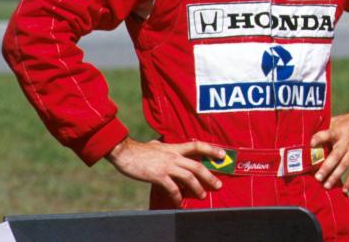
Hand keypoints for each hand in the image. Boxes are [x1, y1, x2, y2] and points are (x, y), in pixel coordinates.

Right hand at [105, 137, 224, 205]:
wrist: (125, 152)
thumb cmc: (139, 150)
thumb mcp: (156, 145)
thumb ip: (164, 147)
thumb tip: (165, 146)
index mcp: (174, 148)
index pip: (197, 146)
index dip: (211, 149)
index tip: (223, 155)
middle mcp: (174, 156)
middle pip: (197, 165)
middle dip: (210, 176)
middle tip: (218, 185)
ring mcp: (167, 166)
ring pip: (189, 177)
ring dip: (197, 188)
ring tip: (202, 196)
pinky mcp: (158, 176)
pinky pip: (172, 188)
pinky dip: (178, 197)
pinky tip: (179, 203)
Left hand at [311, 101, 348, 191]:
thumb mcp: (338, 121)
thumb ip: (325, 128)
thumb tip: (307, 136)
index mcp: (338, 131)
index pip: (326, 134)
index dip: (318, 138)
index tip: (311, 144)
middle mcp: (346, 141)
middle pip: (335, 155)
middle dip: (326, 167)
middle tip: (317, 178)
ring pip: (344, 165)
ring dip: (335, 176)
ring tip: (326, 186)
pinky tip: (345, 190)